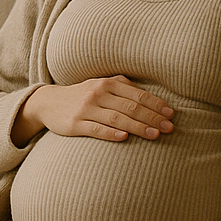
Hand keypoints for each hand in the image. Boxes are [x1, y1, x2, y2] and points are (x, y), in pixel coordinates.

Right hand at [11, 76, 173, 146]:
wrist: (49, 102)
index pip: (137, 94)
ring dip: (138, 126)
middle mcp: (98, 93)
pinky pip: (96, 129)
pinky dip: (111, 132)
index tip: (171, 114)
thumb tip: (151, 97)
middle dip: (152, 117)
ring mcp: (86, 108)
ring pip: (117, 118)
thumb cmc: (83, 95)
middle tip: (170, 128)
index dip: (156, 104)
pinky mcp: (75, 123)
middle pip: (130, 106)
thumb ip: (123, 87)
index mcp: (108, 83)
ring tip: (155, 135)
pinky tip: (124, 137)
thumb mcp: (101, 85)